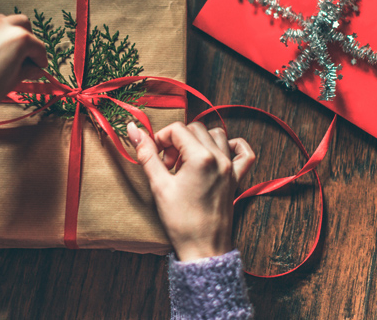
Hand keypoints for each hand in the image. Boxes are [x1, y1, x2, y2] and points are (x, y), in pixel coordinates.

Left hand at [0, 0, 46, 140]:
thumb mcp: (11, 84)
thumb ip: (26, 70)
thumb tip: (34, 68)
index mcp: (19, 40)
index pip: (37, 46)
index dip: (40, 59)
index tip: (38, 67)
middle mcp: (1, 26)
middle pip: (23, 26)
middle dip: (27, 42)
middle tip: (24, 59)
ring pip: (3, 18)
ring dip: (8, 30)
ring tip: (4, 48)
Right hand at [127, 121, 255, 261]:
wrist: (203, 248)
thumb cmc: (181, 221)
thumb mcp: (159, 185)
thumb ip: (147, 154)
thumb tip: (133, 129)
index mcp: (201, 157)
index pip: (177, 129)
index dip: (161, 138)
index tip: (155, 154)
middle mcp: (220, 157)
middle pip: (195, 129)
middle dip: (177, 141)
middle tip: (168, 163)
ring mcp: (231, 167)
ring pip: (217, 135)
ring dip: (199, 142)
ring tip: (186, 161)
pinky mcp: (237, 178)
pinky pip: (243, 152)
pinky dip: (232, 146)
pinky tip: (217, 155)